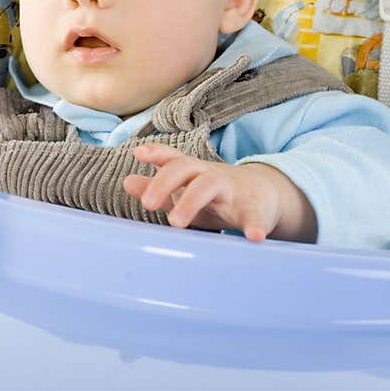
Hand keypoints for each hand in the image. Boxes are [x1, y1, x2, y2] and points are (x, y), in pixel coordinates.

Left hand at [123, 144, 315, 242]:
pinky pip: (253, 215)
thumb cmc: (213, 195)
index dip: (156, 153)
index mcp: (191, 171)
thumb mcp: (184, 190)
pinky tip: (254, 237)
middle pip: (185, 168)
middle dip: (165, 183)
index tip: (138, 153)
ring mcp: (231, 189)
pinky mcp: (253, 208)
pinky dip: (254, 225)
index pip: (172, 158)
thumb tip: (127, 181)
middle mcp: (209, 174)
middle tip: (147, 204)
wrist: (262, 194)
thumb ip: (156, 188)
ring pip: (210, 186)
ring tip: (175, 222)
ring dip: (191, 201)